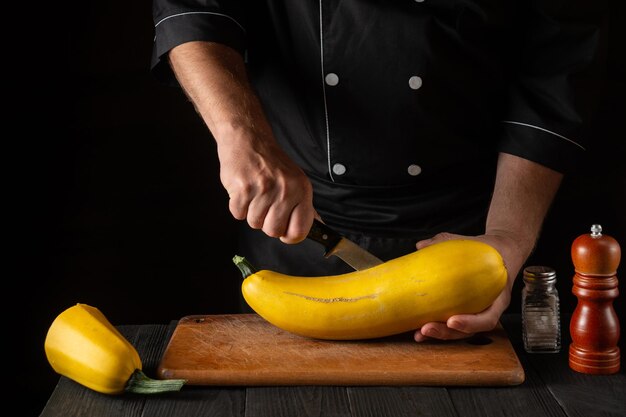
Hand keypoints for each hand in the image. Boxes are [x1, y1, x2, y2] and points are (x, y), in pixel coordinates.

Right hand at [217, 132, 314, 243]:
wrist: (248, 139)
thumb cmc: (272, 163)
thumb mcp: (295, 180)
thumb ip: (303, 205)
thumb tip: (317, 228)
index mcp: (302, 190)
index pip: (299, 230)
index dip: (288, 236)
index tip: (283, 230)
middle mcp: (286, 190)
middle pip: (273, 231)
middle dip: (266, 223)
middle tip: (265, 205)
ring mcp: (264, 189)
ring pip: (254, 223)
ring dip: (251, 212)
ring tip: (254, 193)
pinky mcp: (243, 188)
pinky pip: (238, 214)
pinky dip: (238, 206)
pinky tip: (244, 190)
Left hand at [412, 231, 526, 341]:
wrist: (500, 254)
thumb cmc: (486, 250)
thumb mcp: (471, 243)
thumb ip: (445, 242)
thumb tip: (420, 245)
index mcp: (497, 297)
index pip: (488, 318)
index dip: (470, 323)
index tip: (452, 320)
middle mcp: (488, 309)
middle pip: (469, 331)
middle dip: (446, 333)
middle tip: (426, 329)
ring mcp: (476, 313)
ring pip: (459, 332)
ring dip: (438, 335)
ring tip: (418, 334)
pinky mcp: (464, 312)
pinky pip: (452, 324)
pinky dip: (437, 326)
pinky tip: (418, 328)